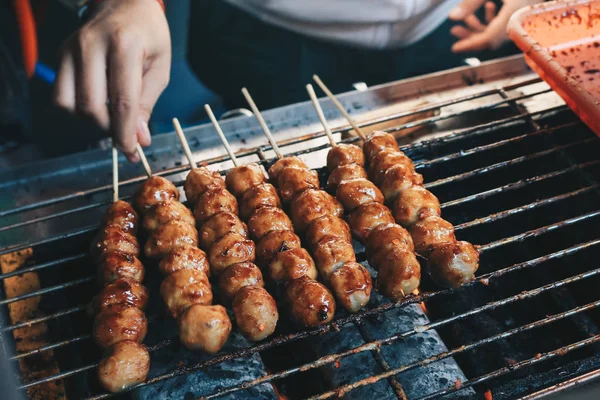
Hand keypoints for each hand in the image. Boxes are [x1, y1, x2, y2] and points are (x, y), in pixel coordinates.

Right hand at [53, 0, 170, 161]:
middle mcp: (91, 45)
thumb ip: (147, 104)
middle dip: (111, 130)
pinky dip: (78, 109)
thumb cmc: (148, 35)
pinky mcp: (60, 55)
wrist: (124, 3)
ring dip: (93, 121)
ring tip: (113, 115)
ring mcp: (70, 49)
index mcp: (124, 45)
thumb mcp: (160, 67)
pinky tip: (97, 104)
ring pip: (71, 105)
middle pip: (92, 107)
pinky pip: (61, 96)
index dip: (126, 133)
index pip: (121, 101)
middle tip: (127, 135)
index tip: (131, 152)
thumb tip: (139, 139)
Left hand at [449, 0, 541, 52]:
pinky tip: (488, 7)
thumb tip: (451, 17)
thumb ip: (471, 2)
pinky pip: (507, 24)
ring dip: (480, 26)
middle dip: (472, 35)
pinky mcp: (525, 14)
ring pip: (499, 31)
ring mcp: (524, 18)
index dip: (470, 44)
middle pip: (492, 38)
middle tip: (454, 32)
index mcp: (514, 15)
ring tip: (465, 19)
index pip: (489, 38)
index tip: (454, 48)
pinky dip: (493, 19)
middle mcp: (520, 20)